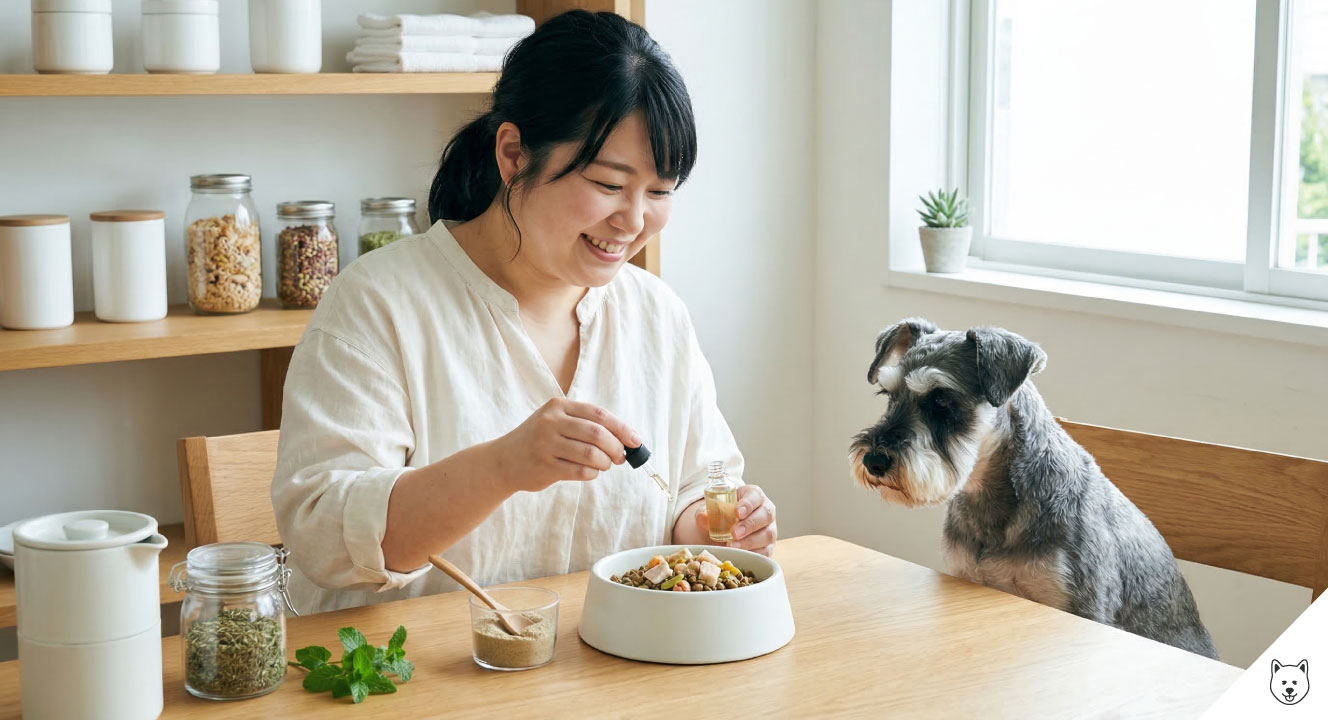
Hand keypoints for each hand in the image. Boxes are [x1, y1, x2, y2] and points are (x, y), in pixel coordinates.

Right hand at [490, 398, 640, 493]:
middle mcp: (550, 422)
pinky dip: (593, 474)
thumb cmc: (539, 441)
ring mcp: (546, 444)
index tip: (636, 441)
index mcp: (558, 406)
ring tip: (604, 465)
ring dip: (605, 463)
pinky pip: (580, 472)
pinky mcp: (544, 466)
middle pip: (597, 434)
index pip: (599, 414)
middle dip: (616, 448)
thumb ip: (587, 425)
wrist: (503, 461)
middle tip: (621, 457)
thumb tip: (627, 439)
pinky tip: (590, 472)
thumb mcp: (557, 422)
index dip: (622, 428)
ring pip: (591, 454)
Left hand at [694, 485, 776, 555]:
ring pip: (768, 534)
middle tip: (734, 533)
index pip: (755, 495)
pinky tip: (740, 554)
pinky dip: (753, 554)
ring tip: (733, 546)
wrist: (723, 532)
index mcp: (753, 495)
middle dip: (749, 524)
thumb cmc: (722, 516)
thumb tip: (702, 517)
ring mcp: (769, 529)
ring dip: (750, 541)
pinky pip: (766, 551)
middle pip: (766, 514)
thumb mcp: (712, 511)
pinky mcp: (768, 546)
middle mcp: (765, 510)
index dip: (748, 503)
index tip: (737, 512)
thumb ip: (706, 512)